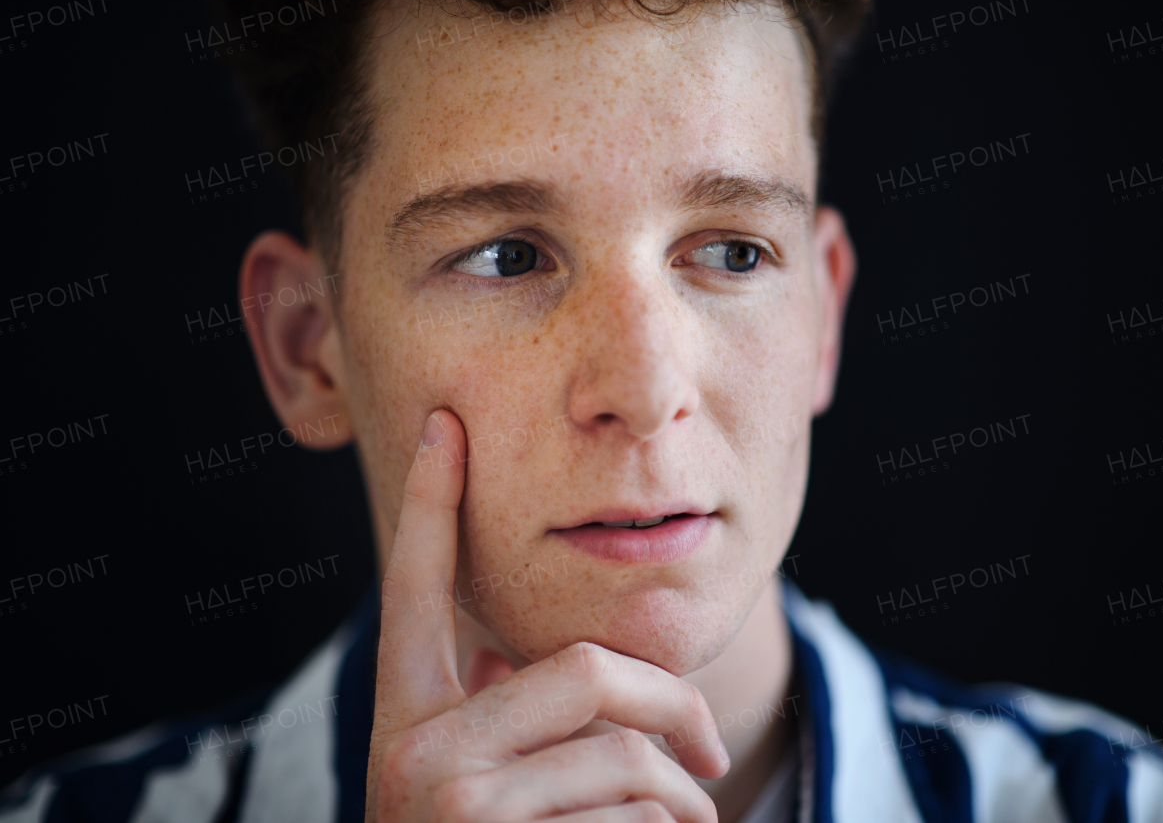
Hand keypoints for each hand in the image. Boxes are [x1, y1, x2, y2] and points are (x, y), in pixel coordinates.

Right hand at [366, 409, 728, 821]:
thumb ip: (490, 716)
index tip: (441, 425)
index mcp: (404, 720)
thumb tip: (508, 659)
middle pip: (584, 669)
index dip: (426, 505)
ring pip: (626, 755)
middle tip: (712, 750)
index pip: (414, 592)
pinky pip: (639, 818)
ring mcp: (455, 803)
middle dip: (671, 705)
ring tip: (697, 819)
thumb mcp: (464, 788)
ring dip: (684, 794)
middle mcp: (415, 751)